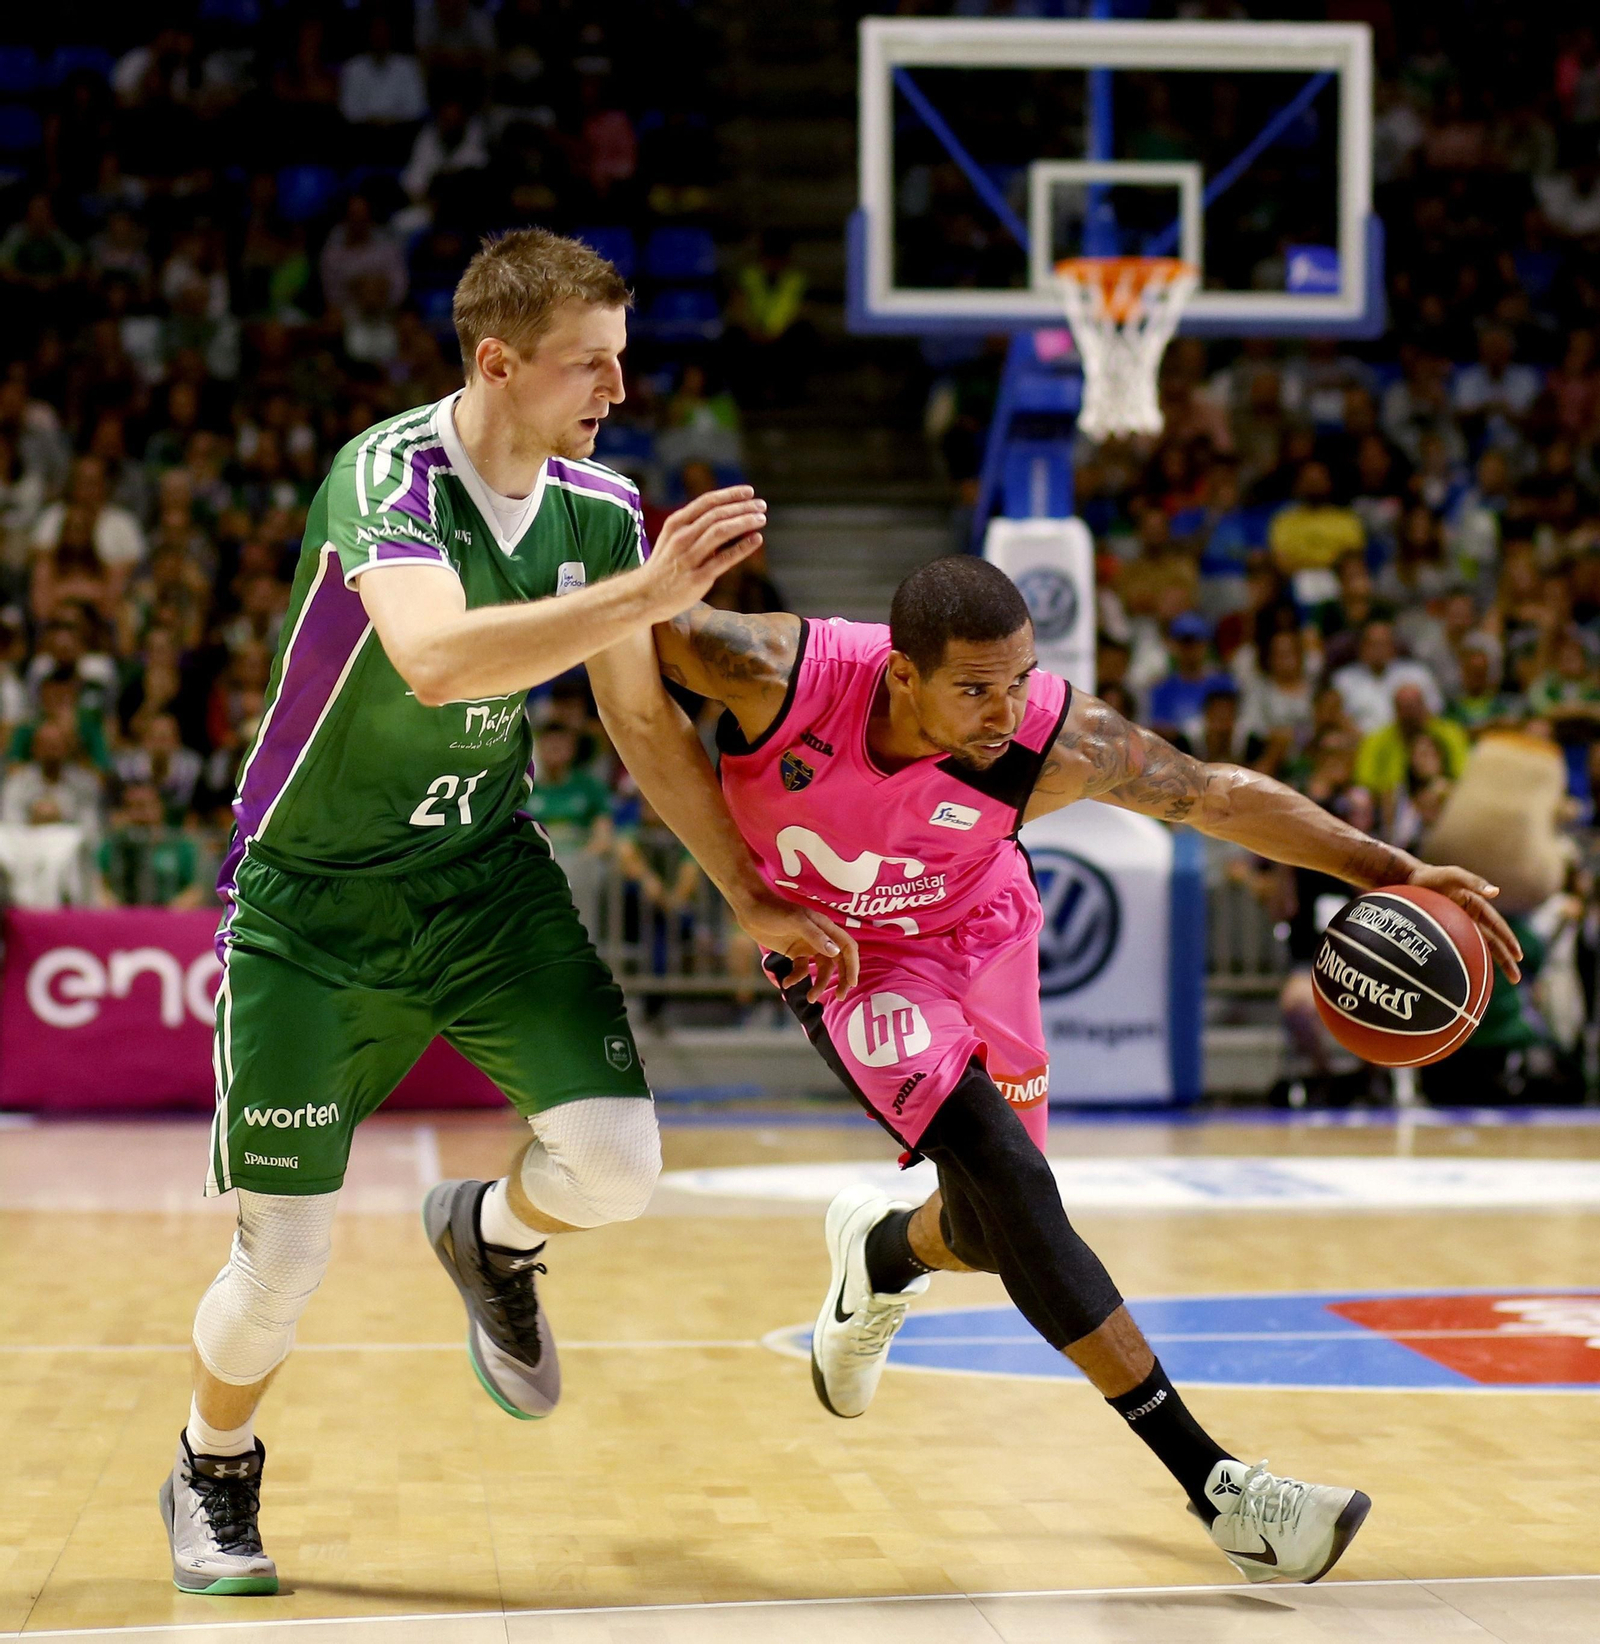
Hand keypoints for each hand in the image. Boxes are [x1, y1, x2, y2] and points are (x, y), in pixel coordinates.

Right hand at [640, 485, 765, 621]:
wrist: (645, 596)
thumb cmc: (665, 565)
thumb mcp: (674, 539)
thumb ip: (697, 527)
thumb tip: (729, 517)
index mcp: (676, 524)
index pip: (706, 502)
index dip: (730, 495)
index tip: (749, 492)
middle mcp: (681, 538)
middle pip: (716, 515)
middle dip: (742, 507)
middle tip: (762, 505)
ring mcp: (689, 558)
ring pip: (720, 532)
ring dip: (744, 522)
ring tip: (761, 519)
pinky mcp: (698, 578)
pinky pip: (723, 559)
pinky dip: (742, 548)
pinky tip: (757, 539)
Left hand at [732, 887, 859, 1002]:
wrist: (751, 908)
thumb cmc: (773, 910)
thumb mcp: (795, 921)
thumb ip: (815, 936)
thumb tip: (835, 952)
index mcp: (825, 927)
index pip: (847, 947)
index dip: (852, 965)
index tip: (852, 983)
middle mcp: (820, 937)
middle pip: (838, 961)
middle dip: (841, 979)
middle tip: (839, 996)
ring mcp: (807, 945)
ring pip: (821, 969)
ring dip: (818, 984)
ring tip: (810, 998)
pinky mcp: (794, 952)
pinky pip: (802, 969)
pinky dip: (796, 978)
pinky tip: (786, 983)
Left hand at [1406, 864, 1523, 982]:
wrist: (1406, 880)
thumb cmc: (1431, 876)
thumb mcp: (1453, 875)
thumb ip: (1473, 882)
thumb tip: (1496, 892)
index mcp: (1477, 905)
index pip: (1497, 927)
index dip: (1509, 941)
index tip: (1518, 956)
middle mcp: (1471, 917)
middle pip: (1492, 942)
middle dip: (1506, 959)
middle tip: (1517, 978)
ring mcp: (1458, 925)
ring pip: (1478, 947)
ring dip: (1489, 964)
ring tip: (1497, 982)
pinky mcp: (1444, 930)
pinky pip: (1459, 947)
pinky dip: (1466, 960)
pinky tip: (1467, 975)